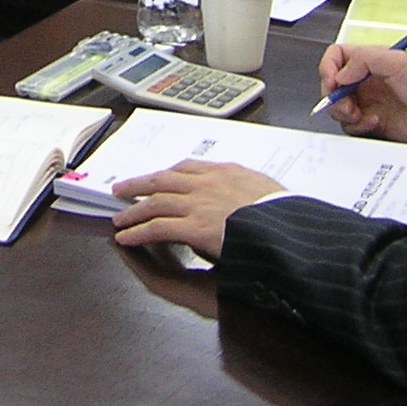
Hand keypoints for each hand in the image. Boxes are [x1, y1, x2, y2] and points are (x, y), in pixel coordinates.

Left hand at [109, 159, 289, 258]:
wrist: (287, 227)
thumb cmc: (285, 212)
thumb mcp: (267, 188)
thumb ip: (248, 188)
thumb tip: (246, 194)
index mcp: (226, 172)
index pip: (187, 167)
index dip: (167, 174)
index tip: (156, 177)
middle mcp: (207, 183)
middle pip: (163, 180)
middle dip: (139, 185)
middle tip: (121, 189)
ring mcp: (198, 204)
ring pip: (155, 203)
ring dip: (133, 211)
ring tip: (119, 219)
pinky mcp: (194, 227)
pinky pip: (157, 228)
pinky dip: (138, 232)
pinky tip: (126, 238)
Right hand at [315, 42, 406, 145]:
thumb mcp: (400, 62)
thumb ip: (364, 60)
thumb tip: (339, 73)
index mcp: (370, 61)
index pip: (336, 57)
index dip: (328, 67)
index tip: (332, 80)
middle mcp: (365, 81)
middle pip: (332, 85)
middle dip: (333, 96)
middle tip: (346, 104)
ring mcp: (368, 102)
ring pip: (338, 108)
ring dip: (345, 113)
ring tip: (360, 115)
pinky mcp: (372, 123)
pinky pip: (352, 127)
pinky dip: (358, 126)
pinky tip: (374, 122)